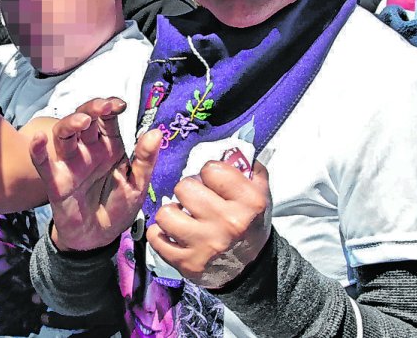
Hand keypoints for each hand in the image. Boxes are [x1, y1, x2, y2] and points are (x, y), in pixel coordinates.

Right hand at [30, 98, 161, 251]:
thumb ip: (145, 159)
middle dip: (92, 109)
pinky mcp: (56, 181)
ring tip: (82, 122)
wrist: (99, 238)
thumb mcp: (137, 185)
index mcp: (110, 146)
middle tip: (103, 107)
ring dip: (70, 123)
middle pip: (85, 119)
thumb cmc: (119, 208)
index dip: (111, 107)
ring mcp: (71, 163)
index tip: (119, 105)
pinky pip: (43, 163)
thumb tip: (156, 132)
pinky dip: (38, 150)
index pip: (108, 119)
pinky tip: (39, 139)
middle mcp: (89, 149)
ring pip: (64, 134)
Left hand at [147, 160, 270, 289]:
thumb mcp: (261, 193)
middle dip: (187, 191)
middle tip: (195, 201)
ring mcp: (205, 245)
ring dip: (171, 213)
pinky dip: (160, 234)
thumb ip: (247, 168)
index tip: (213, 183)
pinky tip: (173, 233)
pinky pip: (156, 238)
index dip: (209, 173)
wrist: (251, 268)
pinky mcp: (188, 264)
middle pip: (184, 187)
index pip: (211, 169)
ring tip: (182, 217)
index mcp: (248, 202)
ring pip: (165, 213)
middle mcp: (227, 223)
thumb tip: (227, 148)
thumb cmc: (251, 224)